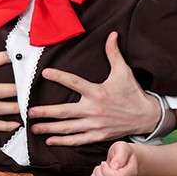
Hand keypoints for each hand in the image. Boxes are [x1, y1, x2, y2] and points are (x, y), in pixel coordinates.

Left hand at [27, 32, 160, 145]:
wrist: (147, 117)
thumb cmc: (132, 93)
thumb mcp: (124, 72)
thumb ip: (114, 54)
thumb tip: (112, 34)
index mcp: (98, 92)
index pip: (75, 83)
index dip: (60, 77)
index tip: (45, 73)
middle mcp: (94, 110)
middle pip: (64, 112)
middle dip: (45, 112)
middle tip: (29, 112)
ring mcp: (95, 125)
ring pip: (67, 128)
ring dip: (49, 128)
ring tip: (34, 128)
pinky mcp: (98, 136)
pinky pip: (77, 140)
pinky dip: (63, 141)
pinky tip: (49, 140)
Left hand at [87, 141, 137, 175]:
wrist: (125, 160)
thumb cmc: (122, 153)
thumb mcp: (122, 147)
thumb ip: (120, 155)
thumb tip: (114, 166)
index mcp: (132, 173)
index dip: (106, 171)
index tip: (104, 163)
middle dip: (97, 173)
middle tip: (100, 166)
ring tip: (98, 172)